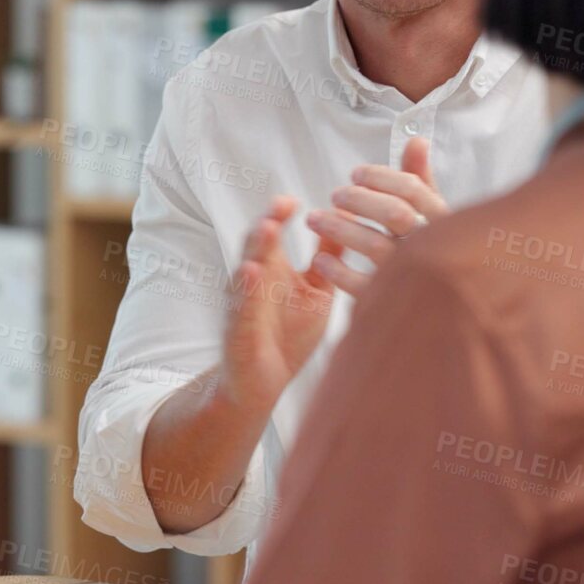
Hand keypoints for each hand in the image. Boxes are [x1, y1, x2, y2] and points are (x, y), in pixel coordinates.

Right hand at [221, 197, 338, 405]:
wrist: (261, 383)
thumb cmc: (287, 335)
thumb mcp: (315, 292)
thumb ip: (326, 260)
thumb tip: (344, 223)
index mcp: (271, 270)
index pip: (271, 234)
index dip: (279, 214)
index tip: (294, 199)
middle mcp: (252, 282)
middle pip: (256, 245)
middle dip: (267, 223)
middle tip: (282, 204)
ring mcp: (243, 305)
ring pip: (246, 270)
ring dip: (256, 249)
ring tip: (269, 228)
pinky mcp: (239, 330)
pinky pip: (242, 306)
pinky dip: (247, 289)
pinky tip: (253, 272)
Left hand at [305, 138, 448, 295]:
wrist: (442, 308)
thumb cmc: (432, 252)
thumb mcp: (431, 215)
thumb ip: (420, 180)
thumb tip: (416, 140)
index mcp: (443, 222)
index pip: (414, 190)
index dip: (382, 177)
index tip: (355, 174)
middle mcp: (432, 247)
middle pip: (395, 214)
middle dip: (360, 199)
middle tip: (335, 195)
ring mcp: (415, 277)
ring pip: (375, 247)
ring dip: (340, 229)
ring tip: (314, 219)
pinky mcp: (394, 303)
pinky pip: (363, 287)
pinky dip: (338, 271)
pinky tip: (319, 259)